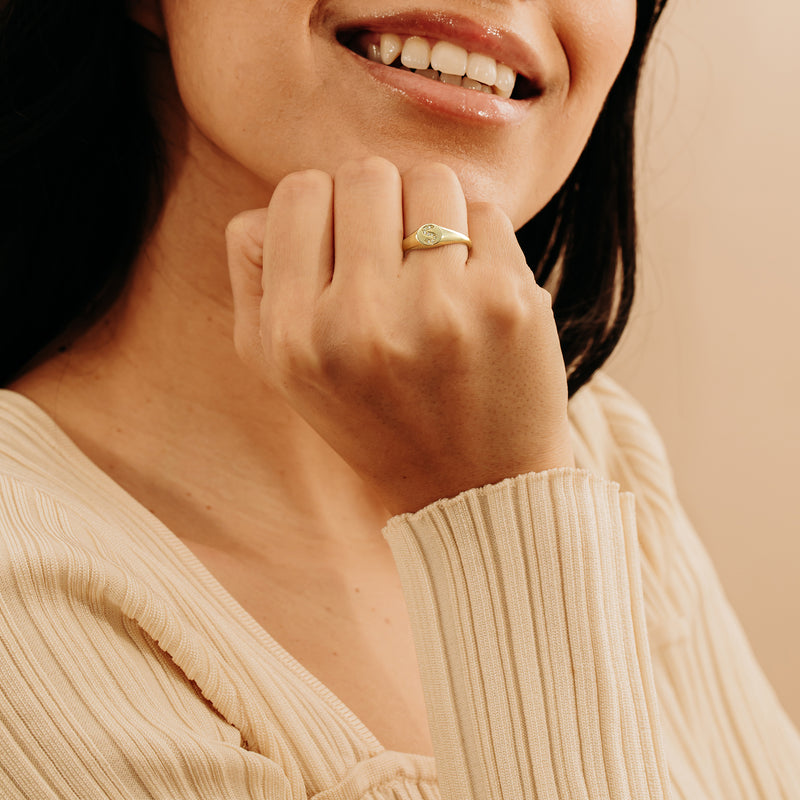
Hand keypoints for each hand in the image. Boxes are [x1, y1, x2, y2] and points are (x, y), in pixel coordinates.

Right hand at [226, 157, 573, 514]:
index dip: (325, 211)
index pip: (298, 192)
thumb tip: (273, 203)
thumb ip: (256, 275)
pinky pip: (486, 212)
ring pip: (429, 179)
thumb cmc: (373, 415)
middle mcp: (360, 322)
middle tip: (394, 258)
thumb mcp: (281, 367)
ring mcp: (439, 310)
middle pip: (364, 174)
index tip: (346, 249)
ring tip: (434, 271)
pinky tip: (474, 292)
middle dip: (379, 204)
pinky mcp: (506, 302)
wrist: (472, 485)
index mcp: (293, 336)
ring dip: (432, 212)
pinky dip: (480, 241)